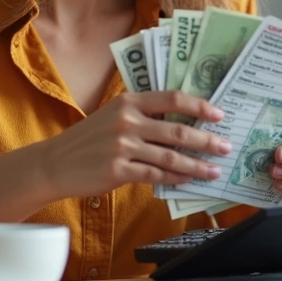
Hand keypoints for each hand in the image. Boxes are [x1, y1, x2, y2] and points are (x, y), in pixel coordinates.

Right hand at [36, 91, 231, 198]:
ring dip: (197, 165)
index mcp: (129, 101)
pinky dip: (176, 179)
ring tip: (215, 170)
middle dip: (207, 140)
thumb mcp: (113, 116)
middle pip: (178, 130)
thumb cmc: (88, 140)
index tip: (220, 115)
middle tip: (226, 147)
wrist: (55, 163)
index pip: (173, 99)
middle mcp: (127, 121)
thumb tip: (183, 123)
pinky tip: (188, 181)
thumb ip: (143, 116)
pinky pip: (156, 176)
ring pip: (171, 157)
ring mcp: (123, 147)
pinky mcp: (118, 171)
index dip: (200, 106)